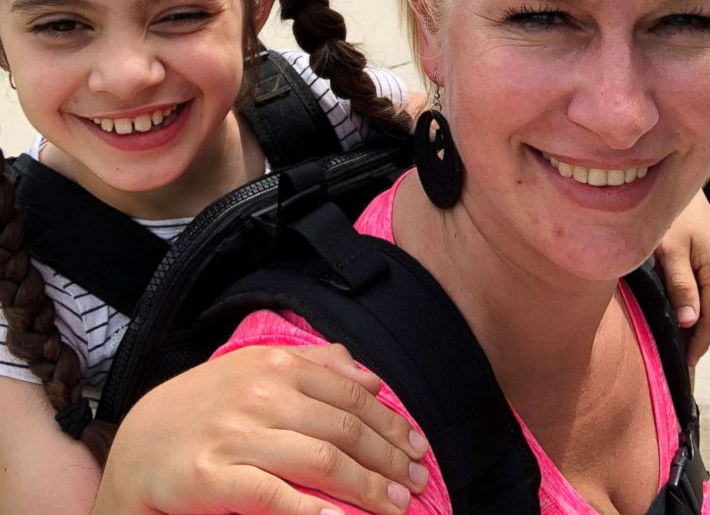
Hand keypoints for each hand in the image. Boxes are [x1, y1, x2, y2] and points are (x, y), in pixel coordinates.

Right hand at [93, 344, 428, 514]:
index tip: (417, 446)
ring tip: (396, 506)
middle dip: (389, 458)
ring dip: (368, 488)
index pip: (350, 393)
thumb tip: (367, 373)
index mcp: (274, 364)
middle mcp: (260, 394)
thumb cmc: (206, 407)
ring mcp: (237, 435)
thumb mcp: (254, 369)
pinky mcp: (213, 477)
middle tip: (417, 481)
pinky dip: (315, 511)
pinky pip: (276, 496)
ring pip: (321, 461)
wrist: (138, 445)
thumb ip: (312, 365)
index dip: (390, 423)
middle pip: (344, 428)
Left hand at [655, 189, 709, 379]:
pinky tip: (696, 309)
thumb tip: (689, 322)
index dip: (698, 344)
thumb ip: (680, 286)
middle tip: (678, 348)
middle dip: (703, 336)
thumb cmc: (671, 216)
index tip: (684, 362)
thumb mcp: (668, 250)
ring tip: (684, 331)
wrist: (683, 186)